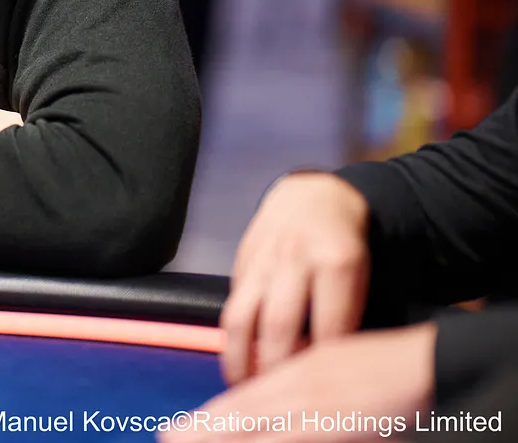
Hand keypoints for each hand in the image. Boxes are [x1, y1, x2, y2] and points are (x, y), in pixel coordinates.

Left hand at [158, 324, 434, 441]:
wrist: (429, 361)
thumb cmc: (383, 366)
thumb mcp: (330, 364)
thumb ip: (298, 382)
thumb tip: (268, 392)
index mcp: (294, 371)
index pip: (243, 400)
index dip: (209, 420)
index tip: (176, 432)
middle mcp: (298, 385)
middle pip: (242, 415)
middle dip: (205, 432)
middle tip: (169, 440)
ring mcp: (316, 405)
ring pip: (260, 427)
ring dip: (224, 436)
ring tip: (185, 442)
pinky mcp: (337, 423)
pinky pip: (297, 435)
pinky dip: (270, 440)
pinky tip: (253, 442)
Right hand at [220, 172, 371, 383]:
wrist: (315, 197)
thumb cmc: (345, 246)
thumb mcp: (363, 274)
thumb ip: (348, 316)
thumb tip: (330, 367)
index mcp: (337, 262)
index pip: (329, 329)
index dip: (322, 366)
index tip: (318, 392)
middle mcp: (295, 258)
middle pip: (280, 325)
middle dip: (276, 368)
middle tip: (277, 397)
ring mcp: (262, 258)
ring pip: (242, 316)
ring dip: (239, 357)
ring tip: (243, 386)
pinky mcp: (240, 260)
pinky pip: (231, 304)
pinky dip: (232, 336)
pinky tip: (238, 358)